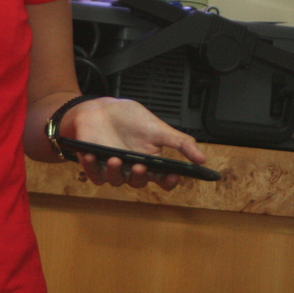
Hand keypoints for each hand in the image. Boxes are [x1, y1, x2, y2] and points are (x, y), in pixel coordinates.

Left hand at [59, 97, 206, 190]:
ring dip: (116, 173)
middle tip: (141, 166)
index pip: (163, 181)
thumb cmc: (129, 118)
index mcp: (151, 162)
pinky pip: (94, 175)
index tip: (172, 176)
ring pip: (117, 181)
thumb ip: (180, 142)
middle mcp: (133, 169)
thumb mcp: (158, 127)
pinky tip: (91, 155)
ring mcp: (114, 170)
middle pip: (139, 183)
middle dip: (140, 177)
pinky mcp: (94, 167)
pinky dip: (91, 167)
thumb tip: (202, 159)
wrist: (101, 109)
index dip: (168, 182)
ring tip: (114, 159)